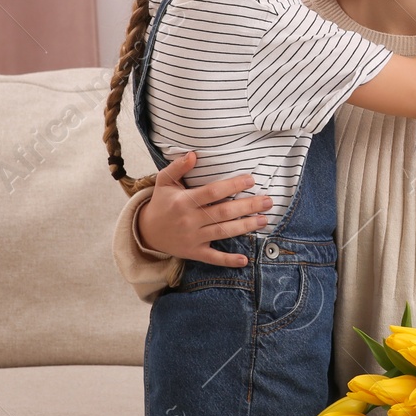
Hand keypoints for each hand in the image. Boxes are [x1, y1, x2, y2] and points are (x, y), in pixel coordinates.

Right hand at [138, 152, 273, 266]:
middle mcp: (189, 220)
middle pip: (223, 213)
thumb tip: (193, 154)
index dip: (232, 185)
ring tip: (264, 220)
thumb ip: (177, 167)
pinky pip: (213, 258)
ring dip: (245, 227)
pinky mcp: (194, 252)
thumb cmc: (161, 203)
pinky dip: (228, 261)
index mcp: (184, 201)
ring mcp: (193, 238)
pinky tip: (245, 260)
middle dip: (248, 206)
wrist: (146, 232)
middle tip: (268, 201)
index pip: (212, 192)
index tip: (251, 179)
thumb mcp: (164, 182)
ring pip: (223, 232)